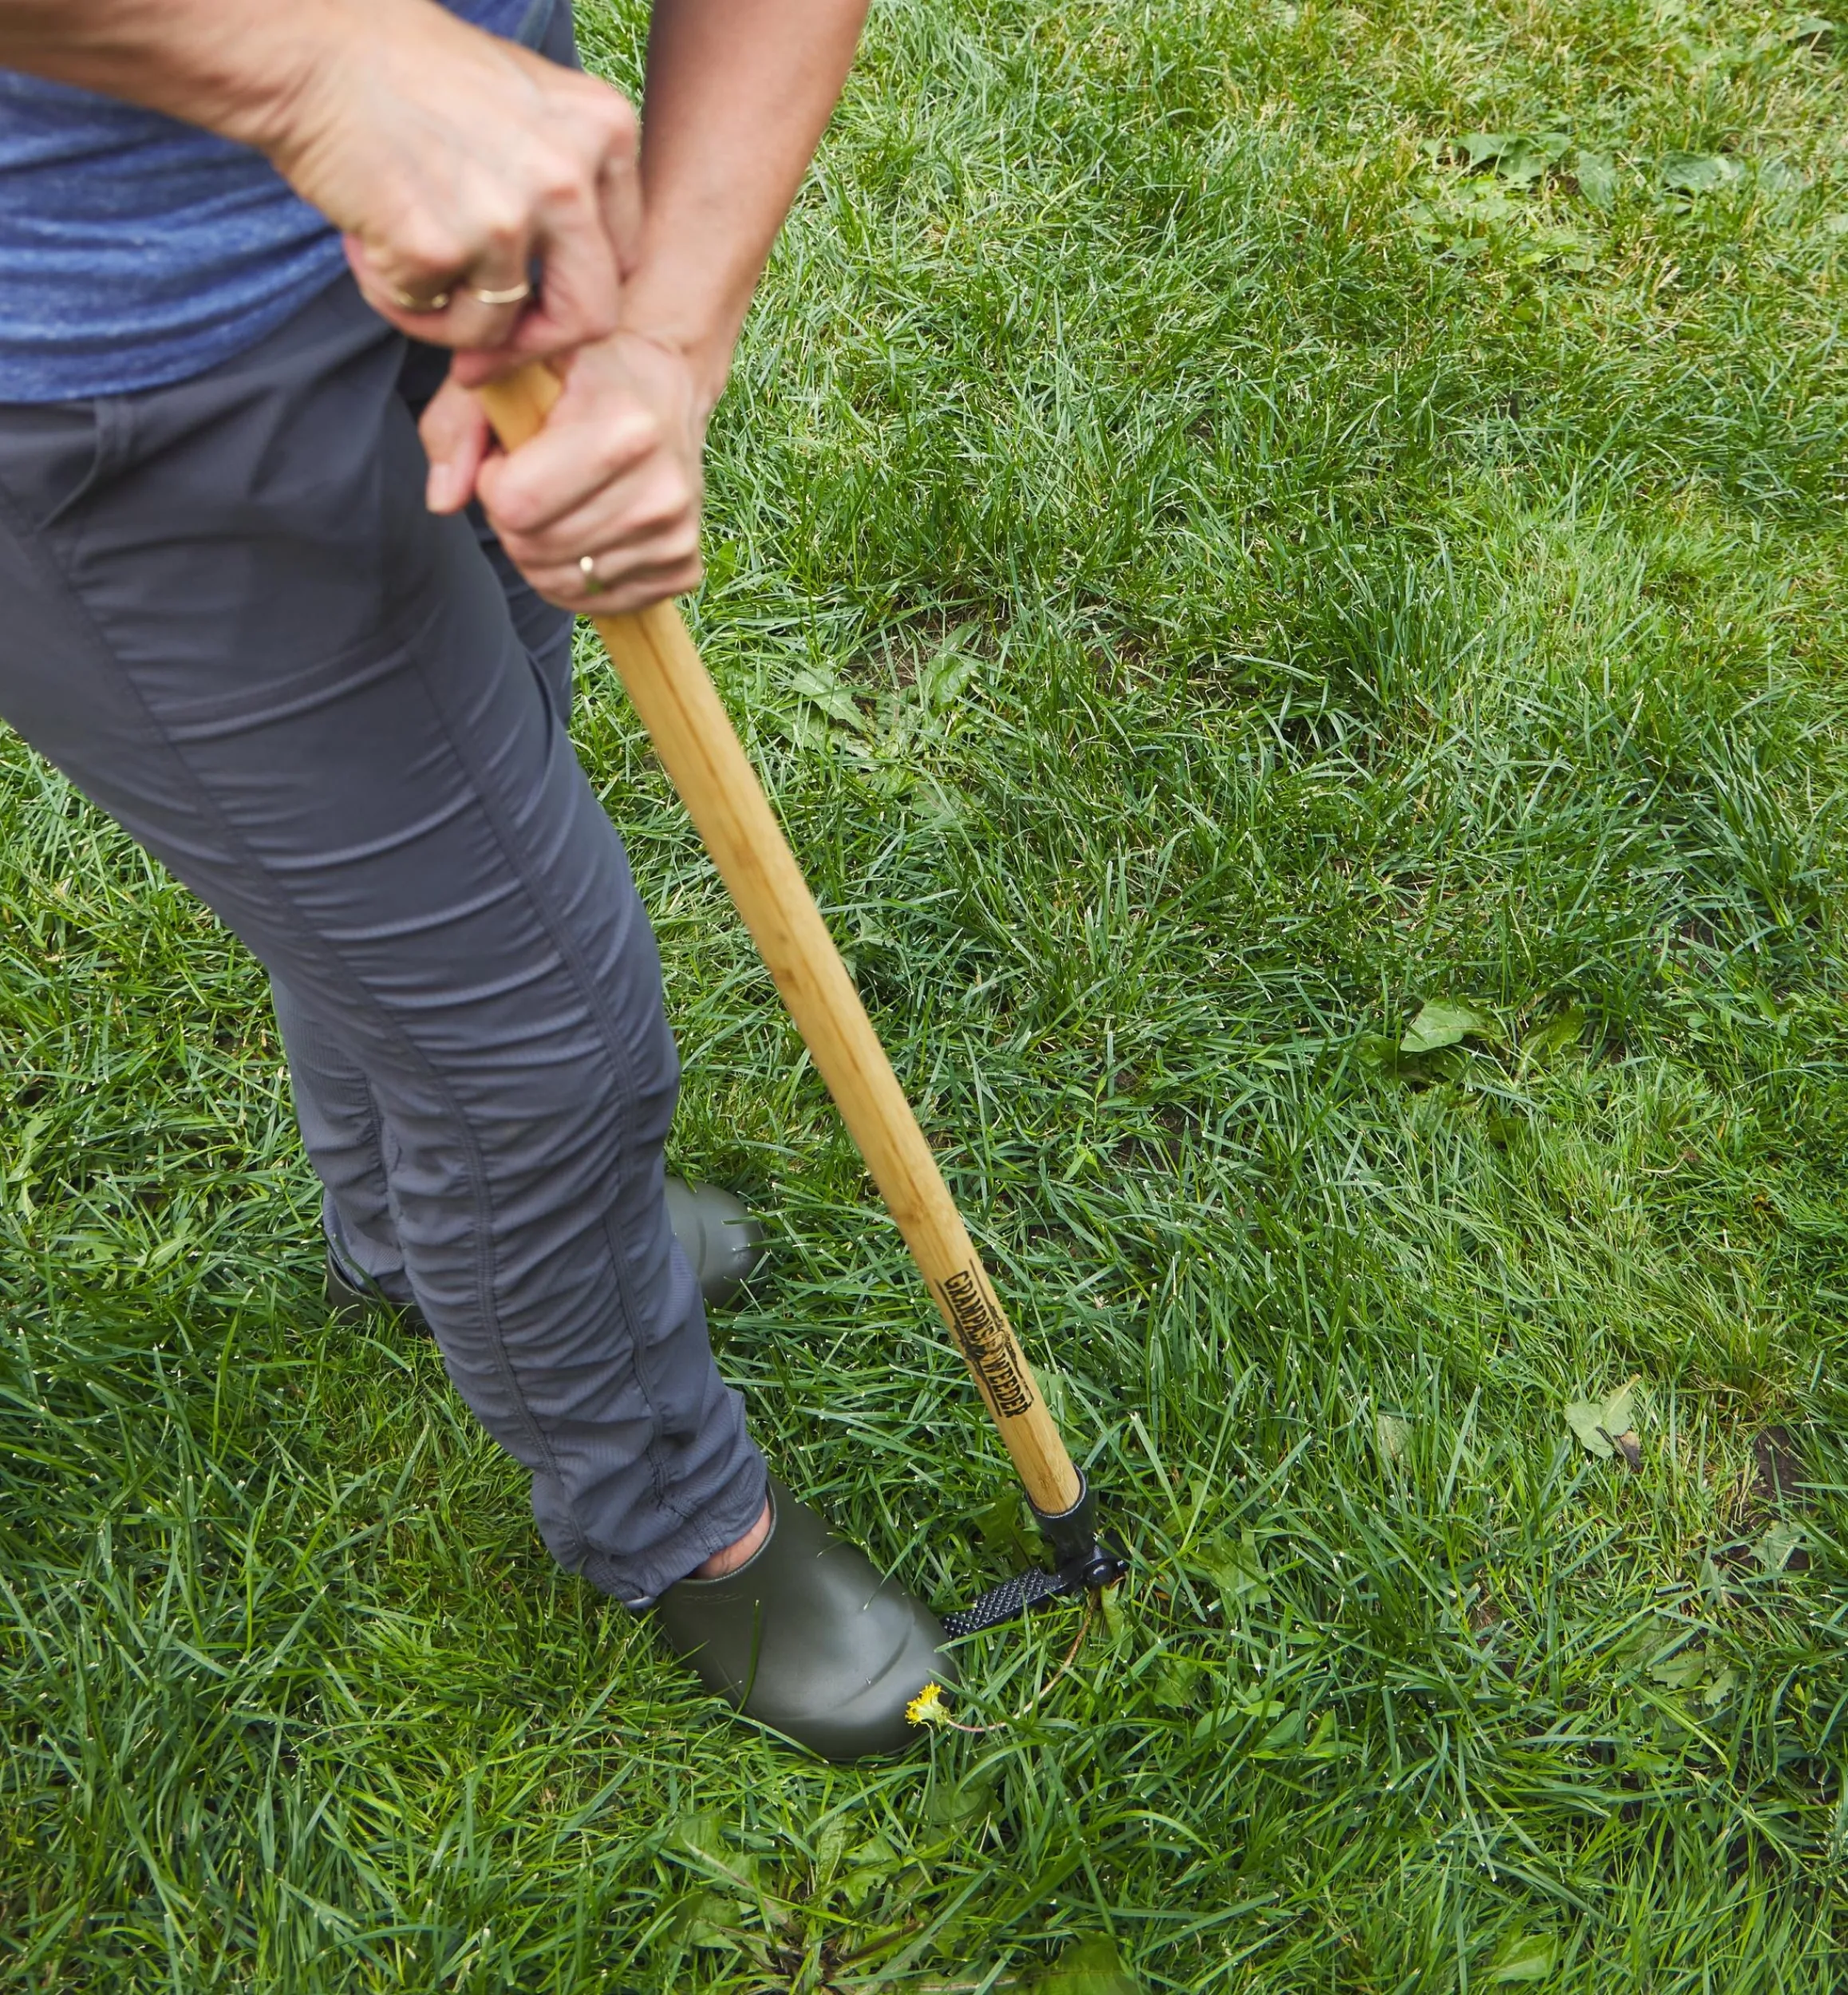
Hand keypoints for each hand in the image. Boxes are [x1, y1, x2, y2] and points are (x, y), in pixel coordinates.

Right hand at [259, 1, 640, 364]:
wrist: (309, 49)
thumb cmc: (406, 72)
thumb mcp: (525, 104)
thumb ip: (566, 180)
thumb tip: (566, 292)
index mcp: (604, 130)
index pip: (622, 258)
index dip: (573, 293)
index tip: (534, 305)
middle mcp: (570, 176)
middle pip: (591, 314)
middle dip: (536, 344)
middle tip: (485, 352)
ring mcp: (507, 215)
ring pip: (501, 328)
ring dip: (446, 321)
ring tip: (396, 262)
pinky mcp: (442, 247)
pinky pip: (433, 319)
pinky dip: (396, 300)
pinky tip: (366, 245)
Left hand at [420, 330, 711, 612]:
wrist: (663, 386)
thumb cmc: (577, 375)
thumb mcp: (509, 373)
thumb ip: (457, 424)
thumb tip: (443, 500)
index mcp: (624, 429)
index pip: (516, 505)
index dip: (492, 483)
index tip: (509, 455)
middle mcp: (661, 488)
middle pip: (534, 548)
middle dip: (513, 520)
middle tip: (533, 478)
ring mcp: (675, 534)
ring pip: (561, 583)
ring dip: (540, 550)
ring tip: (559, 500)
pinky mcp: (682, 568)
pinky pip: (596, 602)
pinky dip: (576, 576)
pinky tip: (586, 528)